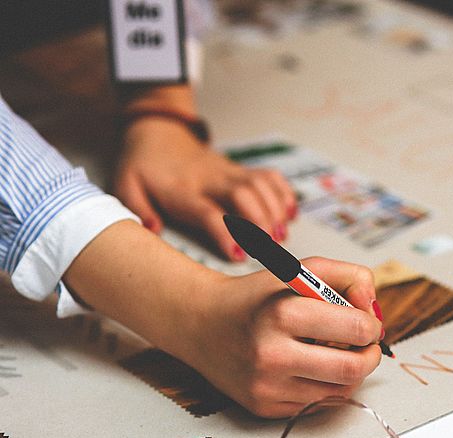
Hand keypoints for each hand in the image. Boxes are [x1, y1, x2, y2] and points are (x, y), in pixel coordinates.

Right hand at [64, 222, 384, 418]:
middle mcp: (272, 354)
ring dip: (350, 373)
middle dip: (370, 355)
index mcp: (282, 313)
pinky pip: (317, 405)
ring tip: (338, 352)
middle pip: (352, 369)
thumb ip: (348, 276)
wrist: (202, 324)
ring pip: (340, 392)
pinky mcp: (264, 407)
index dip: (371, 324)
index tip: (367, 320)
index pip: (356, 329)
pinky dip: (327, 387)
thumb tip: (373, 308)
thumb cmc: (256, 298)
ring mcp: (267, 386)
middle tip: (366, 344)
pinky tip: (315, 368)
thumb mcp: (300, 270)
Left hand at [114, 118, 296, 259]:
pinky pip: (270, 176)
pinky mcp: (241, 169)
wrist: (159, 132)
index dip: (225, 233)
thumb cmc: (144, 167)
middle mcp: (210, 179)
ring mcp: (229, 171)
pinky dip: (284, 194)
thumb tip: (153, 229)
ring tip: (281, 236)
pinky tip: (290, 214)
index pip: (208, 211)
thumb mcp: (127, 186)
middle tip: (270, 248)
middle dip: (261, 222)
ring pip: (260, 185)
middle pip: (243, 195)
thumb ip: (137, 209)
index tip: (238, 254)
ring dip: (276, 211)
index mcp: (181, 189)